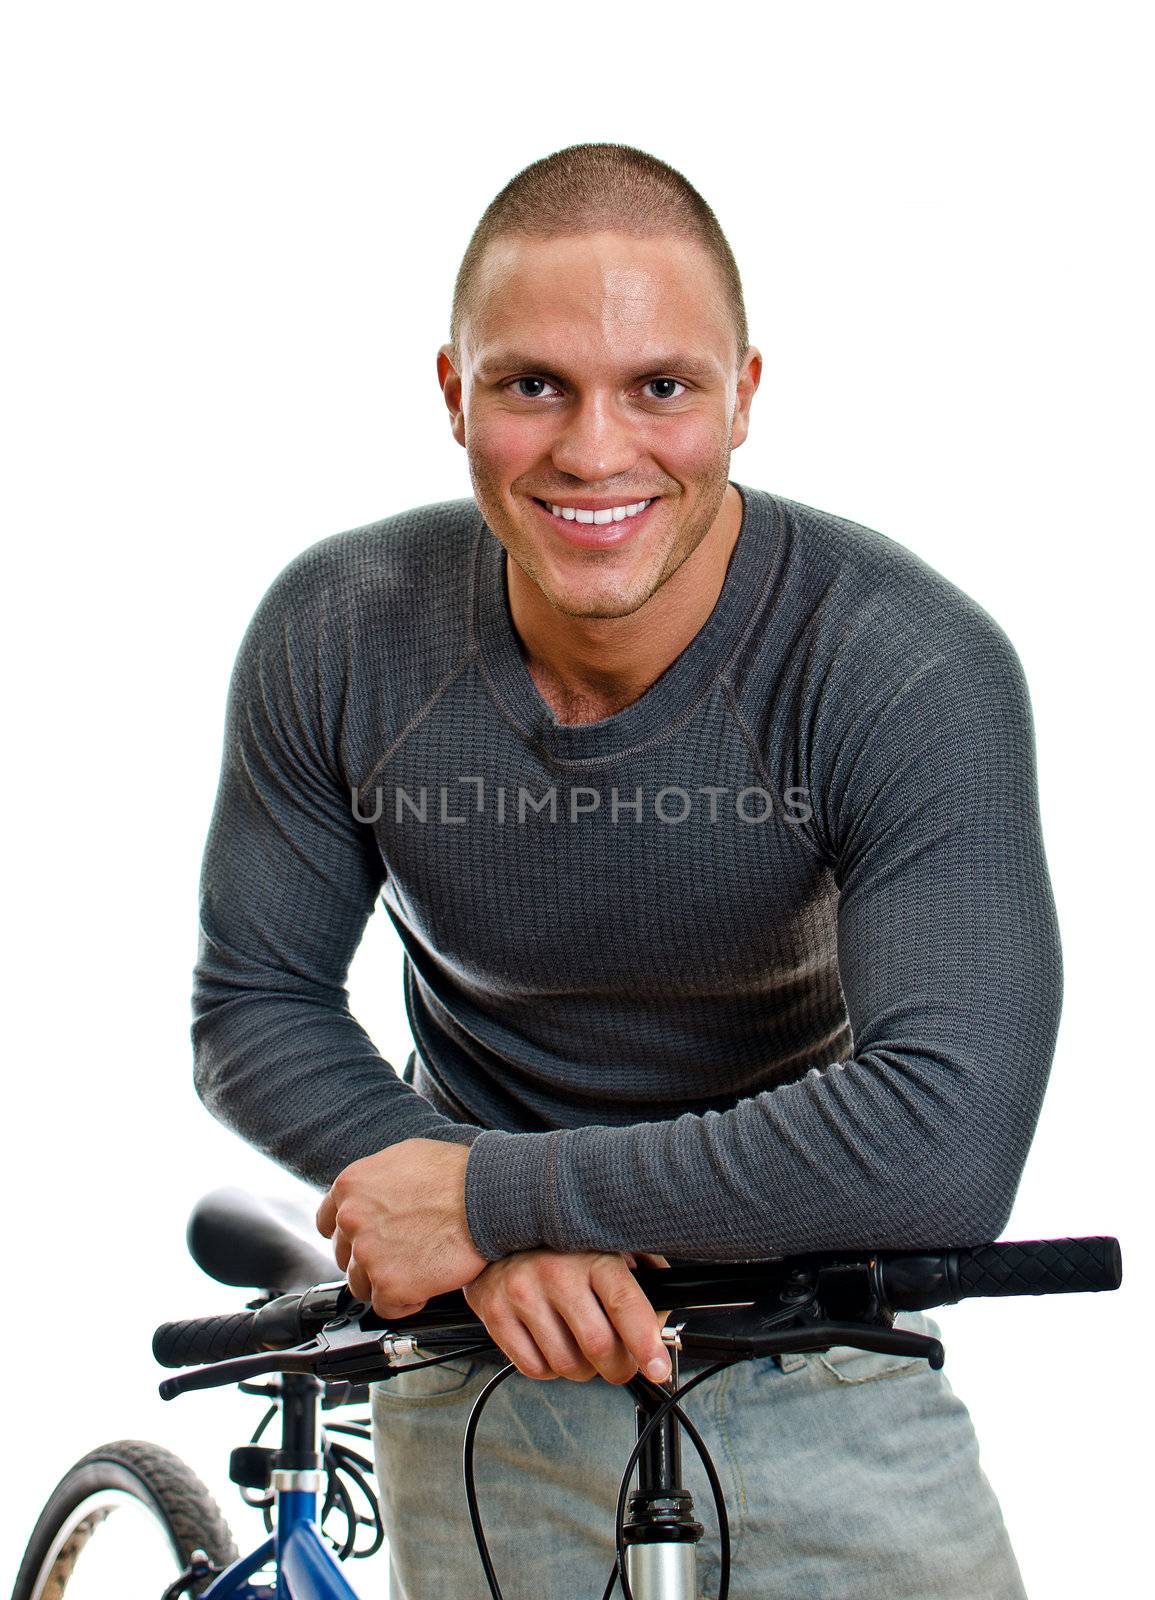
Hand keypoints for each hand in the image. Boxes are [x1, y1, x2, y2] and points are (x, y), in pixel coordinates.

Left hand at [316, 1139, 487, 1317]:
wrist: (486, 1197)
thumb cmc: (457, 1174)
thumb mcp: (405, 1157)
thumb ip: (378, 1181)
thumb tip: (375, 1194)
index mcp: (351, 1186)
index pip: (328, 1222)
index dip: (350, 1234)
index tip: (366, 1239)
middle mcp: (351, 1219)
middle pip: (346, 1255)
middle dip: (371, 1258)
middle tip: (403, 1253)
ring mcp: (368, 1254)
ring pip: (361, 1284)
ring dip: (386, 1282)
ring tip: (418, 1269)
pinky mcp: (389, 1285)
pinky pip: (386, 1307)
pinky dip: (405, 1302)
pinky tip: (425, 1285)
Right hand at [463, 1248, 671, 1384]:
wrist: (498, 1232)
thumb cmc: (562, 1248)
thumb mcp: (609, 1248)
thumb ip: (643, 1280)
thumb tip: (662, 1324)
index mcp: (591, 1255)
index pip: (624, 1303)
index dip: (645, 1342)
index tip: (658, 1368)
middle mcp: (556, 1273)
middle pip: (598, 1346)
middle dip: (618, 1366)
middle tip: (621, 1362)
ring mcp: (522, 1293)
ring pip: (567, 1364)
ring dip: (583, 1370)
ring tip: (581, 1346)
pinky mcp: (495, 1313)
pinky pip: (534, 1368)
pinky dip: (550, 1368)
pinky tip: (551, 1342)